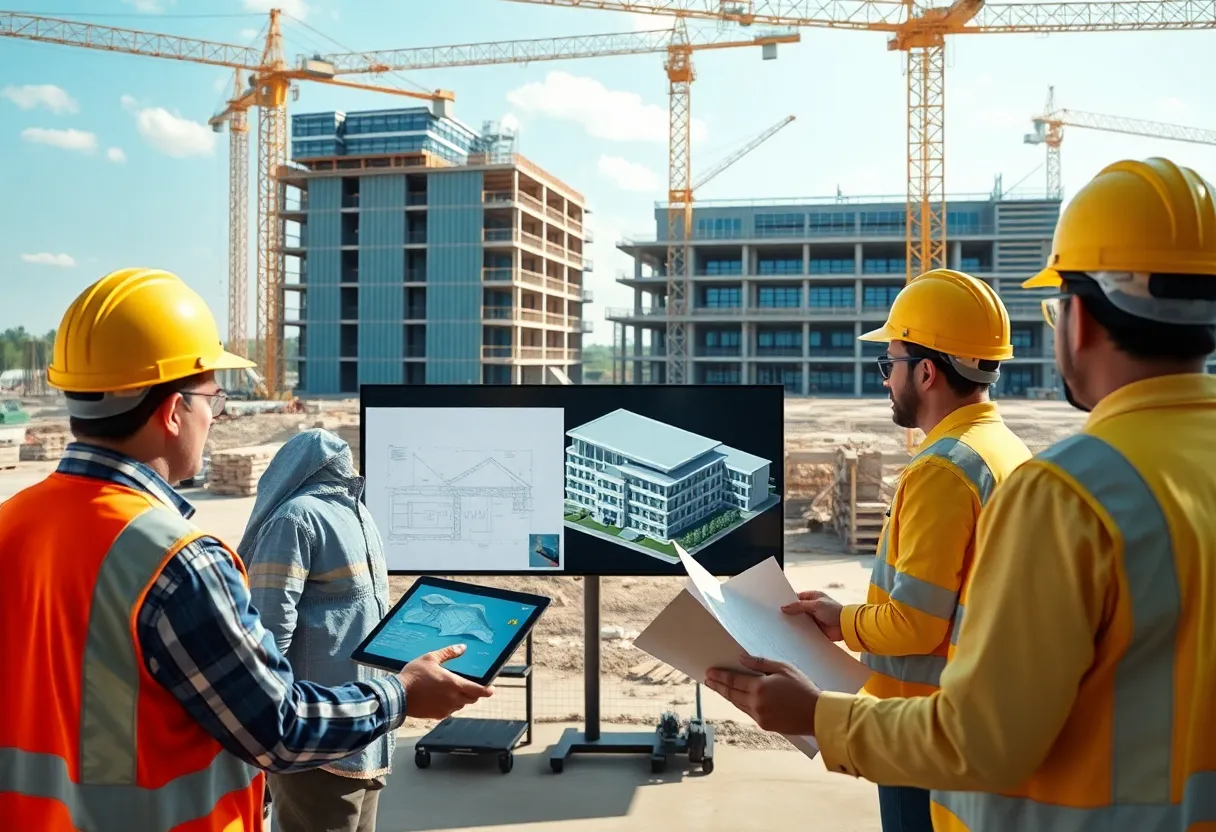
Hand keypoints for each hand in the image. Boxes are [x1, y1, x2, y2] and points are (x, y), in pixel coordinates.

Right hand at [396, 644, 492, 719]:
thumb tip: (462, 648)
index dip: (487, 691)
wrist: (398, 695)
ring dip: (461, 699)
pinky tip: (441, 697)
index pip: (478, 691)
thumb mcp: (431, 658)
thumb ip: (449, 653)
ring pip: (460, 705)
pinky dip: (450, 705)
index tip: (491, 689)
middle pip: (471, 699)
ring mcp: (445, 709)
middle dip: (473, 693)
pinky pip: (449, 711)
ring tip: (452, 689)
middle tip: (470, 685)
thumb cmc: (414, 675)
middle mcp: (453, 699)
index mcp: (454, 684)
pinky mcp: (437, 715)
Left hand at [704, 654, 820, 735]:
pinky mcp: (765, 725)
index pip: (733, 680)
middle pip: (731, 694)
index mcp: (759, 688)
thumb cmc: (803, 688)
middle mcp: (756, 704)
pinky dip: (740, 704)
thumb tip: (741, 659)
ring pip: (738, 704)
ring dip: (727, 696)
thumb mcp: (783, 668)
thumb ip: (760, 664)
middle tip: (708, 680)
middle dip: (719, 686)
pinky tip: (737, 699)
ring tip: (718, 688)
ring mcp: (759, 716)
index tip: (710, 672)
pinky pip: (748, 712)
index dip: (720, 676)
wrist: (817, 714)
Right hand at [783, 590, 843, 641]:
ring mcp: (813, 619)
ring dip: (793, 623)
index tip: (778, 605)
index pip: (797, 597)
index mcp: (813, 597)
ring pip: (799, 620)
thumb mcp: (815, 605)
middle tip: (776, 616)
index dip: (788, 601)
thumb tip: (784, 607)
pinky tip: (790, 633)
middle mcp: (812, 607)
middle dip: (789, 613)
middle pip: (797, 609)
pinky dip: (798, 631)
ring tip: (780, 626)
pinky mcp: (814, 629)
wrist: (845, 626)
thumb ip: (799, 606)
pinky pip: (804, 629)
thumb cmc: (833, 611)